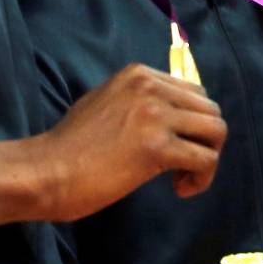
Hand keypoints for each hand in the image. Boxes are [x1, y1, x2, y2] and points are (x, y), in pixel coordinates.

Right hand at [37, 65, 226, 220]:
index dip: (192, 124)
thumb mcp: (106, 103)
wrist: (46, 171)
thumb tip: (175, 115)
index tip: (175, 147)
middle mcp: (150, 86)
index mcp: (138, 74)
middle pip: (210, 110)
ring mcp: (154, 114)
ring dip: (208, 160)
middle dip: (205, 141)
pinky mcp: (157, 147)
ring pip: (216, 131)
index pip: (193, 92)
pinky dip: (201, 178)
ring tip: (182, 179)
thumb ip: (139, 101)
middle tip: (182, 167)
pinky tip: (179, 189)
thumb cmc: (70, 147)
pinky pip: (206, 159)